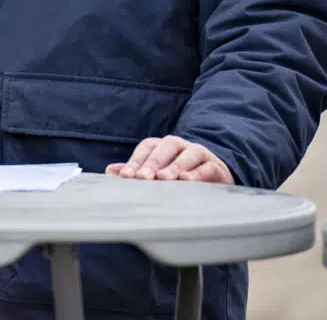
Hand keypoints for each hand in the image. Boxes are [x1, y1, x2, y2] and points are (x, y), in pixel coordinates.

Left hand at [107, 135, 233, 183]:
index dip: (136, 160)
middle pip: (166, 146)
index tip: (126, 176)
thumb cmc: (179, 173)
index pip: (148, 147)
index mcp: (163, 146)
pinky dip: (197, 173)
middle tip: (143, 177)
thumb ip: (136, 170)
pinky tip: (187, 181)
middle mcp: (181, 146)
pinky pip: (207, 167)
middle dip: (154, 162)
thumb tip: (110, 170)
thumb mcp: (158, 172)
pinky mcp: (215, 166)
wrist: (215, 175)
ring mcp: (199, 154)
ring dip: (175, 166)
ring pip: (188, 154)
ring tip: (164, 179)